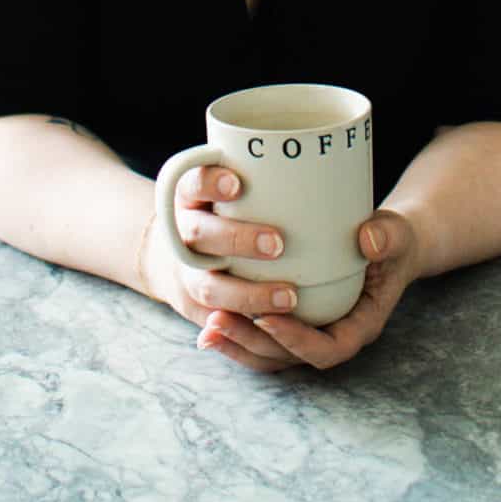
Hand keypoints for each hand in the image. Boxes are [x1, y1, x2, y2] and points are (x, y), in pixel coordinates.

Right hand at [142, 164, 301, 368]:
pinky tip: (272, 330)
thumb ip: (267, 176)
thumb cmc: (226, 208)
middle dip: (236, 239)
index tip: (236, 183)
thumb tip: (327, 171)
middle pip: (199, 234)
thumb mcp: (230, 182)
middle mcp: (181, 231)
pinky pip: (214, 321)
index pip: (191, 180)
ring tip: (289, 297)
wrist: (173, 249)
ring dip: (246, 294)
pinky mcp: (193, 306)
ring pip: (207, 286)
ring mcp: (184, 271)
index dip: (208, 182)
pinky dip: (240, 329)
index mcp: (188, 194)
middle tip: (278, 243)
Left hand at [195, 207, 421, 375]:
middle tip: (217, 321)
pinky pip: (263, 339)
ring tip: (207, 328)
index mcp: (360, 326)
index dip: (296, 340)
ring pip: (271, 355)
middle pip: (289, 358)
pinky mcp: (294, 322)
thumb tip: (368, 241)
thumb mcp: (395, 234)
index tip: (266, 318)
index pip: (328, 349)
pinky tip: (208, 319)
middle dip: (252, 343)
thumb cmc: (392, 241)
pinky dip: (237, 333)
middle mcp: (333, 337)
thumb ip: (386, 237)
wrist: (388, 244)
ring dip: (238, 344)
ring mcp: (312, 333)